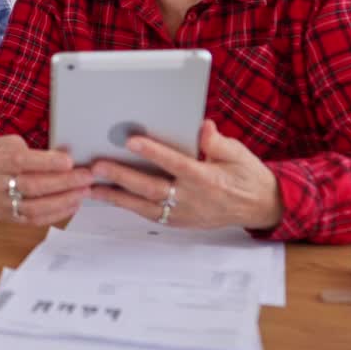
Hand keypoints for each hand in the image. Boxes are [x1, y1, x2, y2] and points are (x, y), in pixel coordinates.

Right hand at [0, 135, 93, 225]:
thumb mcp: (6, 144)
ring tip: (83, 192)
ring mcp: (0, 205)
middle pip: (31, 186)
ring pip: (35, 207)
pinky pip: (34, 220)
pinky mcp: (7, 218)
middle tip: (86, 177)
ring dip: (63, 201)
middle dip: (63, 182)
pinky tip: (72, 204)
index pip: (20, 162)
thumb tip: (65, 155)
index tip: (70, 161)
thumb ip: (33, 150)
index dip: (46, 162)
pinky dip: (56, 213)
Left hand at [88, 120, 283, 229]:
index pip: (175, 163)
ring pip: (144, 206)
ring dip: (115, 196)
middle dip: (122, 176)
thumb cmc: (246, 175)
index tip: (131, 141)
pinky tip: (108, 197)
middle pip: (151, 187)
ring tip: (90, 186)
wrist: (260, 206)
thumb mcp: (238, 154)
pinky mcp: (178, 222)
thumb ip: (217, 142)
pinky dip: (127, 205)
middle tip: (97, 165)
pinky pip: (148, 214)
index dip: (153, 152)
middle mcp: (192, 199)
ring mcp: (183, 214)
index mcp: (206, 179)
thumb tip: (203, 127)